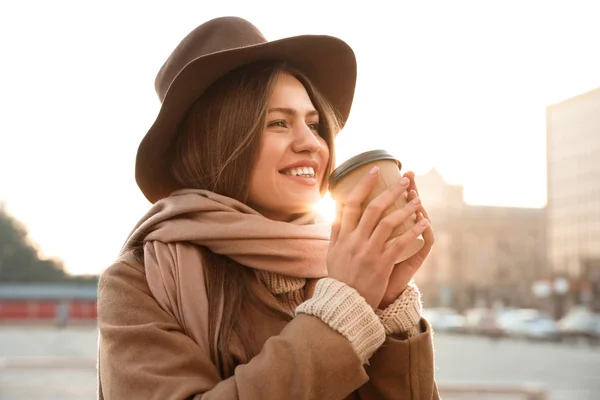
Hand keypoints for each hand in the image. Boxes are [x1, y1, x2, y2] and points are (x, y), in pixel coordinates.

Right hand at [327, 166, 428, 308]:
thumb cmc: (340, 277)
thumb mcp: (332, 253)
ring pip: (388, 223)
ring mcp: (368, 252)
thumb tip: (339, 211)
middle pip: (374, 208)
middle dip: (391, 191)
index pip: (352, 203)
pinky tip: (423, 223)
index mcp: (343, 235)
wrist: (345, 302)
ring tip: (417, 200)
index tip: (375, 170)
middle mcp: (355, 240)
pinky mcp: (381, 264)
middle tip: (404, 181)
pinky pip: (400, 243)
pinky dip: (412, 231)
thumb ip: (336, 231)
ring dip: (405, 209)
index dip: (363, 185)